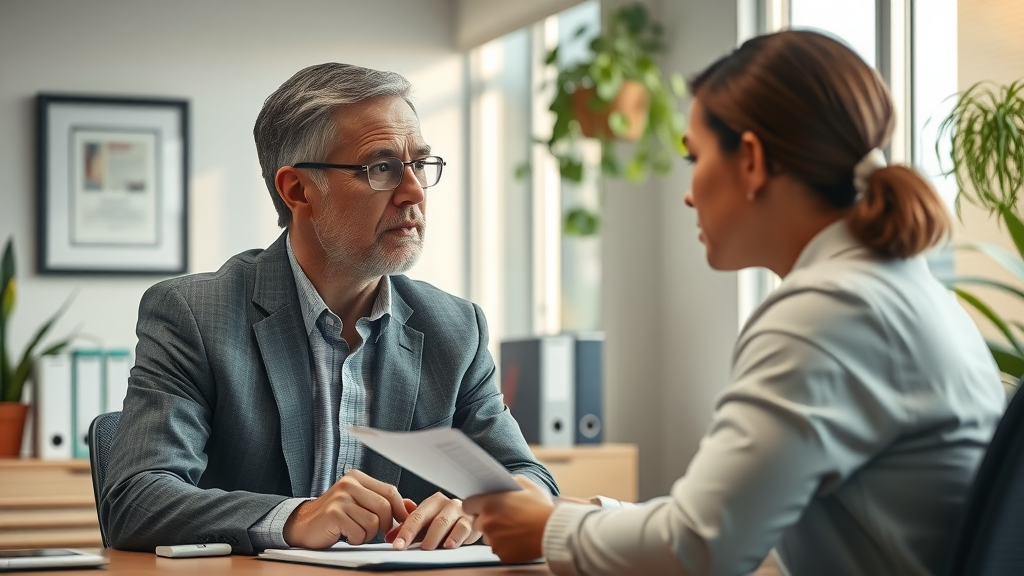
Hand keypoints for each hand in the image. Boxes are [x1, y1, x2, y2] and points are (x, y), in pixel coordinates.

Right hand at [283, 470, 408, 548]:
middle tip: (377, 533)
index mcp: (357, 477)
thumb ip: (384, 503)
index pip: (390, 491)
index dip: (399, 510)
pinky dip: (356, 539)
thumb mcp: (360, 504)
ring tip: (355, 532)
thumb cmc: (335, 516)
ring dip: (368, 534)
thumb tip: (411, 506)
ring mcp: (340, 497)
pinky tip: (345, 535)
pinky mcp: (334, 513)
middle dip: (385, 525)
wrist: (302, 525)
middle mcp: (349, 483)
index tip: (401, 523)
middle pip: (385, 506)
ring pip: (373, 521)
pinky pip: (359, 532)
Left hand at [385, 492, 480, 549]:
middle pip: (433, 520)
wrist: (471, 516)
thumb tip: (390, 537)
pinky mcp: (472, 522)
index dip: (406, 531)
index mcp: (433, 502)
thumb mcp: (425, 523)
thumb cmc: (445, 519)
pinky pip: (464, 529)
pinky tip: (449, 545)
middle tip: (412, 548)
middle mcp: (447, 504)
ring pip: (448, 524)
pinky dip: (456, 538)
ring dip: (437, 537)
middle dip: (422, 536)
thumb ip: (408, 528)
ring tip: (429, 548)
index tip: (398, 545)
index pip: (416, 516)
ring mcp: (461, 513)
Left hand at [463, 476, 554, 563]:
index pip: (468, 504)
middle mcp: (486, 523)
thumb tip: (506, 482)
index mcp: (489, 504)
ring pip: (488, 536)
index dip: (474, 505)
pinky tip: (518, 538)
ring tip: (513, 528)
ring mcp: (493, 540)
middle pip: (477, 522)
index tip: (481, 506)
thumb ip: (511, 482)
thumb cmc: (540, 507)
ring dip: (495, 533)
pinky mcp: (501, 554)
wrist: (553, 531)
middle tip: (503, 517)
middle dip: (486, 519)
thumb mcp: (527, 486)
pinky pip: (498, 548)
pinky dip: (505, 544)